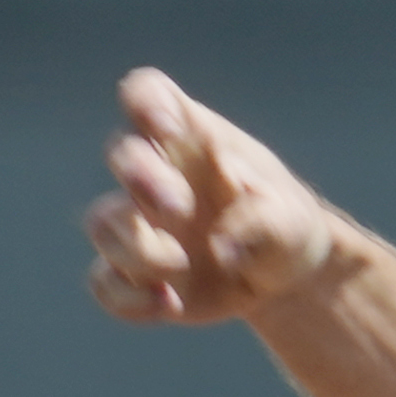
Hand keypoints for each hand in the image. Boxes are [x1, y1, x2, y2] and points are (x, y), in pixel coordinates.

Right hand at [84, 68, 339, 324]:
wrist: (285, 277)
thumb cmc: (285, 224)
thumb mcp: (293, 220)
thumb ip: (263, 223)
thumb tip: (222, 250)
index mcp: (190, 136)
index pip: (147, 93)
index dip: (146, 103)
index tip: (169, 130)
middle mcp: (155, 172)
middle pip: (121, 154)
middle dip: (142, 178)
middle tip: (180, 208)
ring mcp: (139, 223)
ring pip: (103, 223)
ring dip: (136, 248)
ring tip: (181, 265)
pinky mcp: (135, 272)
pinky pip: (104, 283)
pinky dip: (128, 299)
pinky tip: (168, 303)